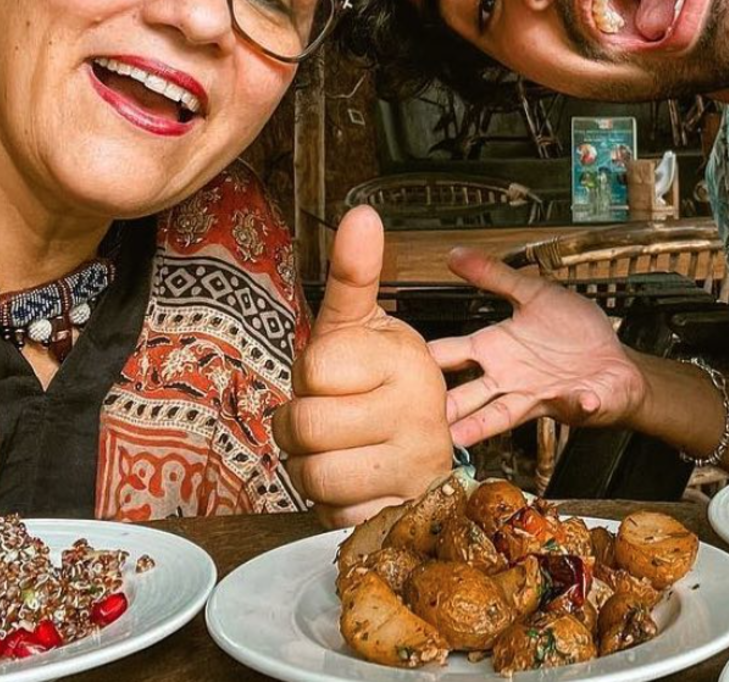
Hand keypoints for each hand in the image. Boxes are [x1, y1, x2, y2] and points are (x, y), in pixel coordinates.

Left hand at [271, 206, 452, 526]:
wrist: (429, 451)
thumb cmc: (383, 385)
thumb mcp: (364, 327)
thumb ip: (355, 275)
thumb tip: (361, 213)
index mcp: (405, 359)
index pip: (314, 367)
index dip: (309, 377)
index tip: (336, 377)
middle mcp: (417, 411)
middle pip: (304, 426)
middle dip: (299, 429)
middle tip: (329, 419)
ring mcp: (413, 465)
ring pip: (312, 475)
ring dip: (311, 469)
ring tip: (341, 451)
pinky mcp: (401, 511)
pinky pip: (332, 515)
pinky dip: (332, 506)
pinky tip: (357, 484)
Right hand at [429, 248, 647, 446]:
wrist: (614, 360)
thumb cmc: (573, 332)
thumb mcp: (534, 294)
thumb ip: (494, 276)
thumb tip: (455, 254)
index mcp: (494, 348)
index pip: (446, 356)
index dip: (420, 359)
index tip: (391, 364)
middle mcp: (505, 378)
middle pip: (461, 396)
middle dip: (438, 406)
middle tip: (411, 415)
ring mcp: (532, 395)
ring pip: (496, 417)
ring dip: (478, 425)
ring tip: (458, 435)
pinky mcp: (568, 404)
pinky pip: (572, 405)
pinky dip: (575, 403)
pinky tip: (576, 399)